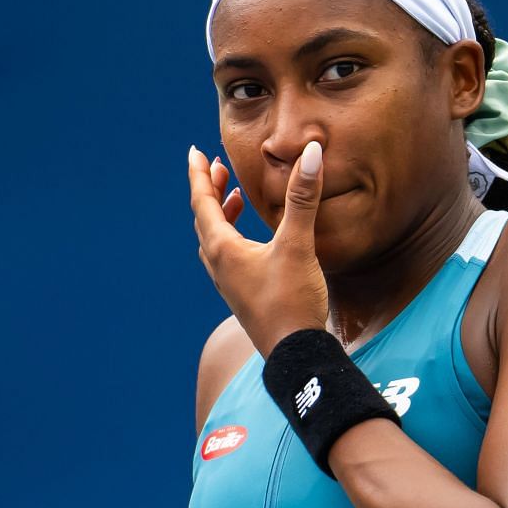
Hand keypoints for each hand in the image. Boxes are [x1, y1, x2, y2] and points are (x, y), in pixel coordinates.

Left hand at [188, 141, 331, 357]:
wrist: (295, 354)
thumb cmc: (293, 301)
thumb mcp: (299, 245)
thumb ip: (302, 198)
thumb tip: (312, 153)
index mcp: (224, 249)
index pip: (203, 202)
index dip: (199, 175)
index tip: (195, 153)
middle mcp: (219, 265)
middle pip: (205, 220)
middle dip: (211, 191)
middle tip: (218, 168)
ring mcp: (229, 283)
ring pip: (214, 240)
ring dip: (221, 215)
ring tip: (236, 198)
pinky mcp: (242, 296)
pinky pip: (227, 258)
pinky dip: (233, 237)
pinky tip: (253, 241)